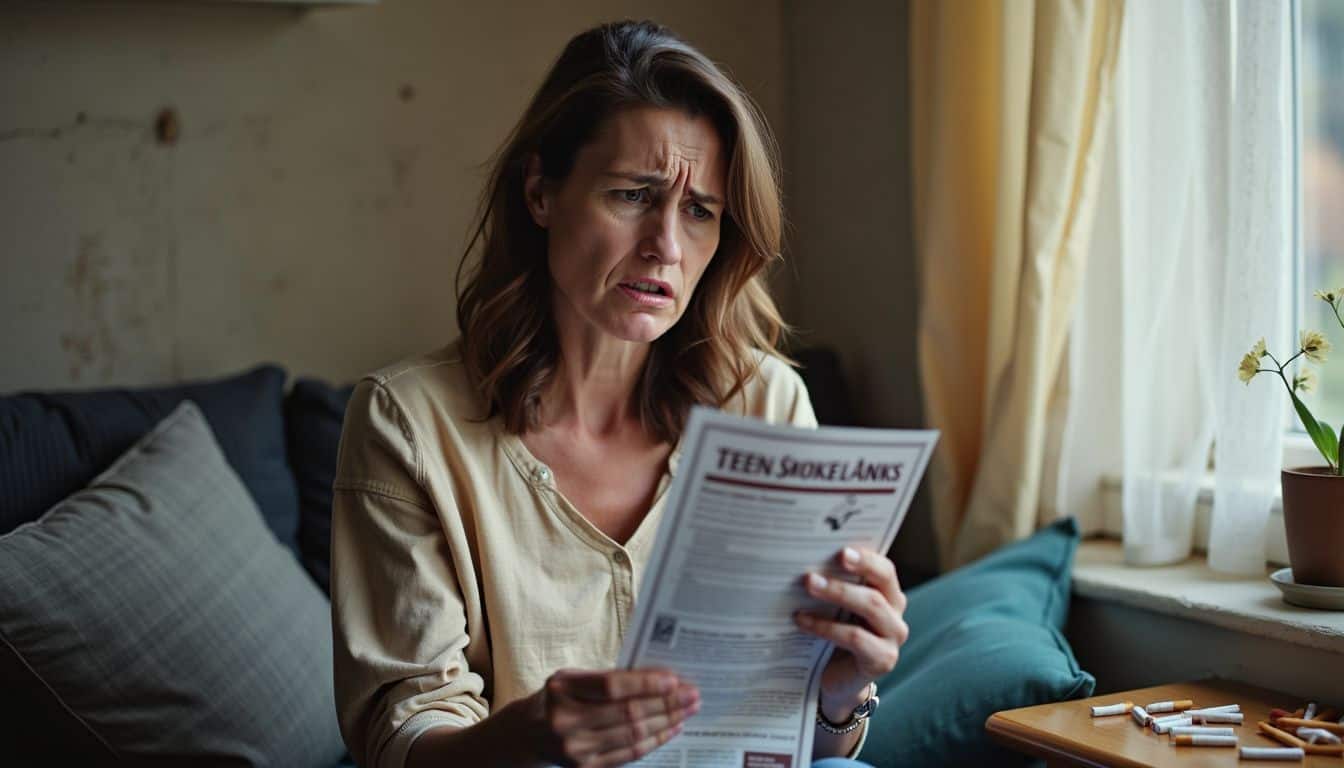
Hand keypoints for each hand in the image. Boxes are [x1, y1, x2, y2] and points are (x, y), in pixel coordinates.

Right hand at [526, 667, 699, 767]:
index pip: (611, 686)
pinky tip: (672, 729)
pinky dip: (654, 741)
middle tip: (693, 694)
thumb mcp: (572, 678)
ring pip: (632, 735)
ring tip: (687, 710)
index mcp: (562, 689)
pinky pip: (629, 754)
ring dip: (666, 722)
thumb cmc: (559, 698)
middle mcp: (566, 721)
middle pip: (627, 713)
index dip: (645, 683)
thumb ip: (608, 677)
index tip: (674, 679)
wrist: (528, 734)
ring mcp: (575, 749)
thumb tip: (658, 678)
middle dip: (666, 703)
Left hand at [794, 546, 908, 719]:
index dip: (866, 557)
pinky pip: (855, 637)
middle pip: (880, 584)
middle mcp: (895, 613)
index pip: (884, 569)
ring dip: (838, 592)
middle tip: (821, 563)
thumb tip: (799, 557)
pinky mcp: (883, 660)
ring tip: (808, 584)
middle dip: (851, 570)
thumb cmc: (831, 634)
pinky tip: (802, 620)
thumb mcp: (833, 607)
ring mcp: (893, 637)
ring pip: (872, 606)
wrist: (835, 680)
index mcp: (887, 594)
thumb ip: (830, 584)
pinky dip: (826, 626)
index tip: (841, 549)